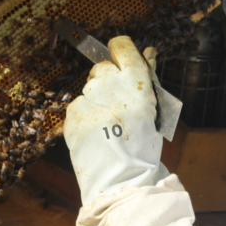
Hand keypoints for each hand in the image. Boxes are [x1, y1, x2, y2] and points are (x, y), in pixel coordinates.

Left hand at [64, 36, 169, 205]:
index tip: (120, 57)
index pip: (121, 46)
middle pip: (102, 68)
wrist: (121, 180)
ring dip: (95, 102)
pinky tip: (95, 134)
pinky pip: (78, 107)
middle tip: (116, 107)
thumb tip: (149, 51)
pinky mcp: (72, 114)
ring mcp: (87, 99)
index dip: (120, 50)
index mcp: (135, 82)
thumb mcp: (154, 110)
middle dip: (107, 82)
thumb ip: (148, 78)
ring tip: (107, 128)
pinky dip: (85, 117)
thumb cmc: (143, 147)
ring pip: (89, 90)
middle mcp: (109, 85)